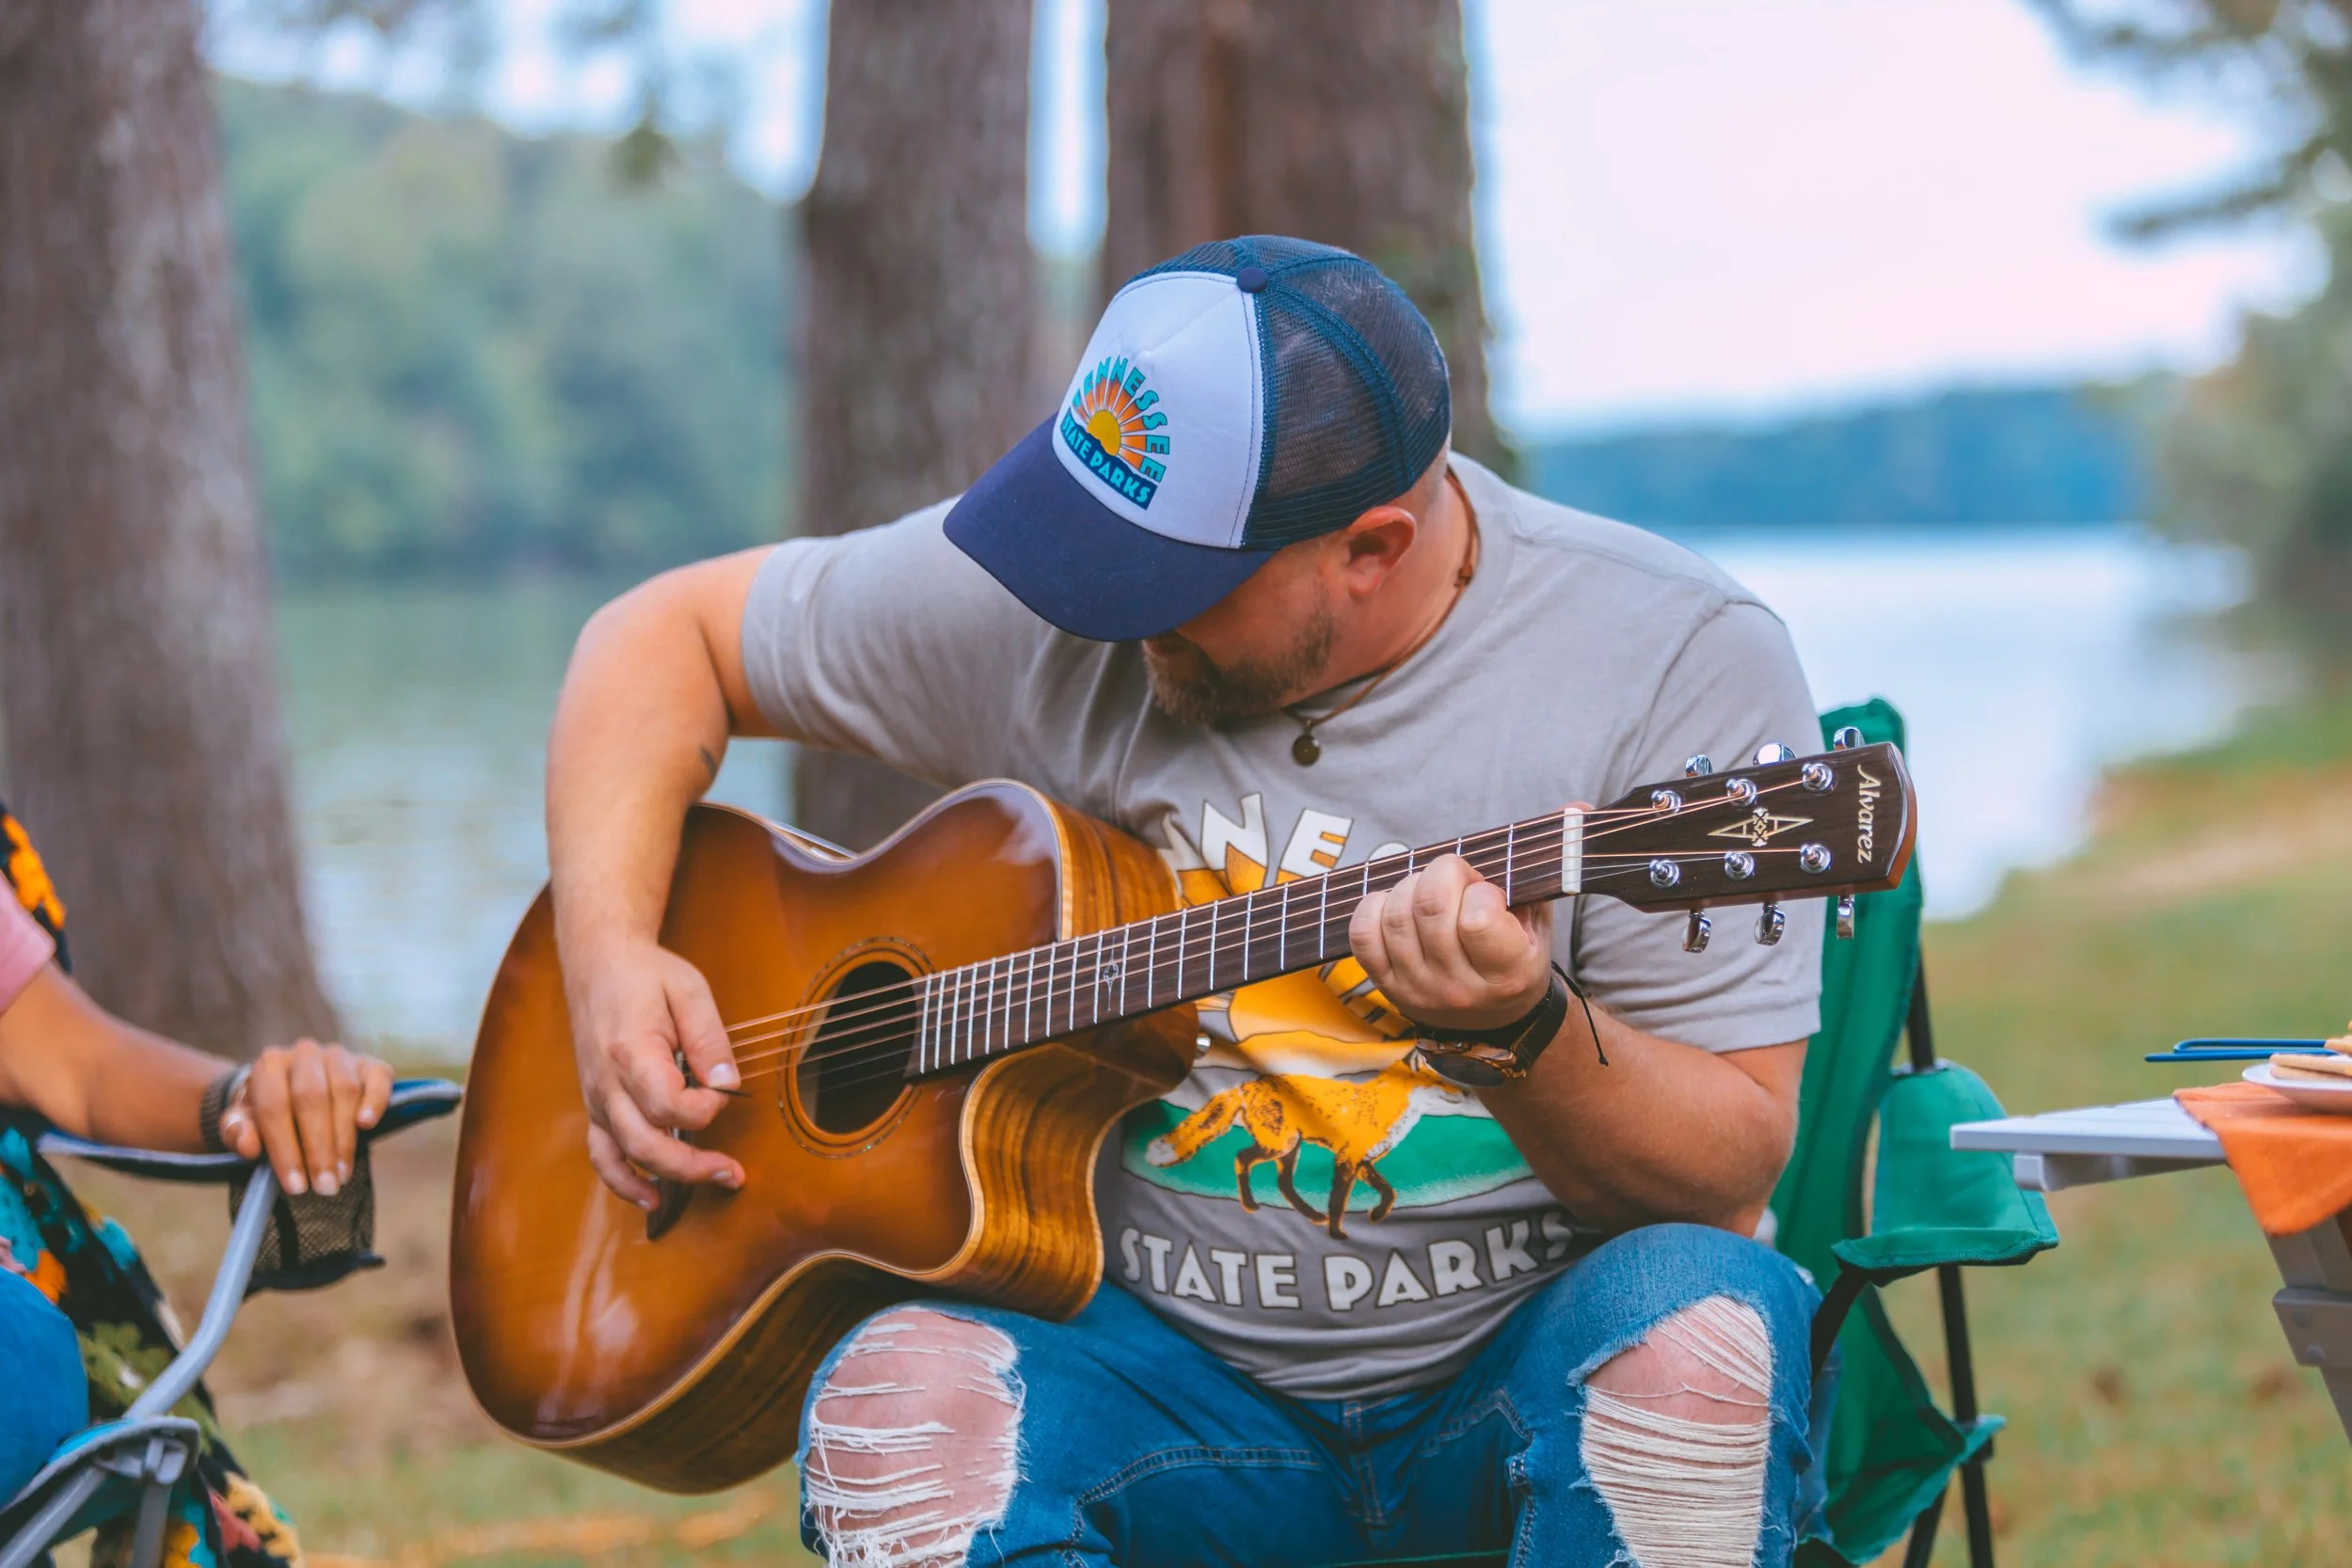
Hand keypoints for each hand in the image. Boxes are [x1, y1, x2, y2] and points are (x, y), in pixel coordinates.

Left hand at [223, 1040, 392, 1197]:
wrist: (295, 1085)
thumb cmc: (269, 1112)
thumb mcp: (244, 1123)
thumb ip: (237, 1133)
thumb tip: (247, 1145)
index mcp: (269, 1065)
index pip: (274, 1107)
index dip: (284, 1148)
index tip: (296, 1186)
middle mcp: (304, 1054)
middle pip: (311, 1098)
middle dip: (318, 1148)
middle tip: (324, 1186)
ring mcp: (339, 1056)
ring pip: (344, 1091)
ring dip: (344, 1138)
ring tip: (342, 1174)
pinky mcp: (370, 1064)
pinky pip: (378, 1080)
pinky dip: (374, 1102)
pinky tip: (366, 1125)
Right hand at [566, 937, 744, 1208]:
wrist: (598, 963)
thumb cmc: (646, 974)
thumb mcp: (690, 991)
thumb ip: (710, 1041)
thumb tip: (728, 1085)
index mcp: (631, 1052)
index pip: (669, 1105)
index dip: (705, 1109)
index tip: (723, 1090)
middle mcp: (606, 1083)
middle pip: (647, 1144)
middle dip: (694, 1167)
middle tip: (735, 1173)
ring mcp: (596, 1097)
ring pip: (624, 1156)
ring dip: (667, 1179)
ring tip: (710, 1183)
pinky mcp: (595, 1104)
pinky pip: (601, 1154)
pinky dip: (623, 1181)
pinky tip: (651, 1199)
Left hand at [1349, 853, 1552, 1032]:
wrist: (1493, 1021)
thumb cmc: (1517, 957)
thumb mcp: (1541, 919)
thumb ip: (1555, 863)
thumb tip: (1578, 806)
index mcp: (1506, 972)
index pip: (1476, 918)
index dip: (1480, 889)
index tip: (1488, 892)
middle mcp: (1459, 988)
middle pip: (1429, 906)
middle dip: (1443, 873)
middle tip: (1457, 879)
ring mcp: (1418, 989)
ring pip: (1396, 915)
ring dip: (1411, 886)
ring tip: (1431, 892)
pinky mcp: (1387, 985)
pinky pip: (1362, 934)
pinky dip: (1375, 906)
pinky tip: (1397, 905)